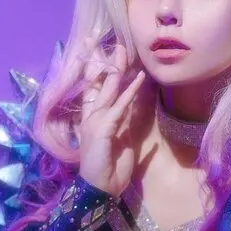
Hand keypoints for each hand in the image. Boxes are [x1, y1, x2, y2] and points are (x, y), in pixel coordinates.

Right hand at [74, 39, 150, 197]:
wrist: (100, 189)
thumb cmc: (110, 170)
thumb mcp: (122, 143)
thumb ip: (127, 126)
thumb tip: (138, 111)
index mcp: (93, 119)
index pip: (94, 89)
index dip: (98, 70)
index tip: (102, 51)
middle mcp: (91, 117)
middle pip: (97, 83)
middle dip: (104, 61)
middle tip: (111, 40)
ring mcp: (95, 122)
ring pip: (107, 89)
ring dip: (116, 69)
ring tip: (123, 49)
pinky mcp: (103, 129)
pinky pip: (119, 107)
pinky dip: (130, 92)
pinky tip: (139, 78)